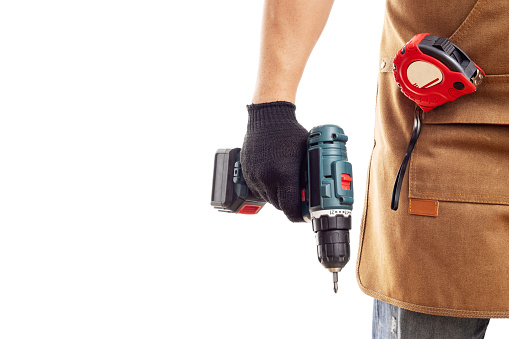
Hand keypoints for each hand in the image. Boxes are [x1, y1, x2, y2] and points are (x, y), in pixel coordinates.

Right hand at [241, 101, 307, 221]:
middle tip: (299, 198)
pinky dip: (267, 189)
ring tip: (286, 185)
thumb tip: (317, 192)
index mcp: (285, 174)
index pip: (291, 208)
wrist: (267, 118)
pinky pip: (259, 191)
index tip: (305, 214)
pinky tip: (275, 178)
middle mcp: (268, 178)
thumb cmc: (290, 133)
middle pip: (280, 206)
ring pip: (269, 199)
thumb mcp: (306, 153)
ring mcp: (255, 177)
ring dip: (278, 196)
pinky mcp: (247, 174)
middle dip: (290, 204)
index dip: (299, 215)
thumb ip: (309, 175)